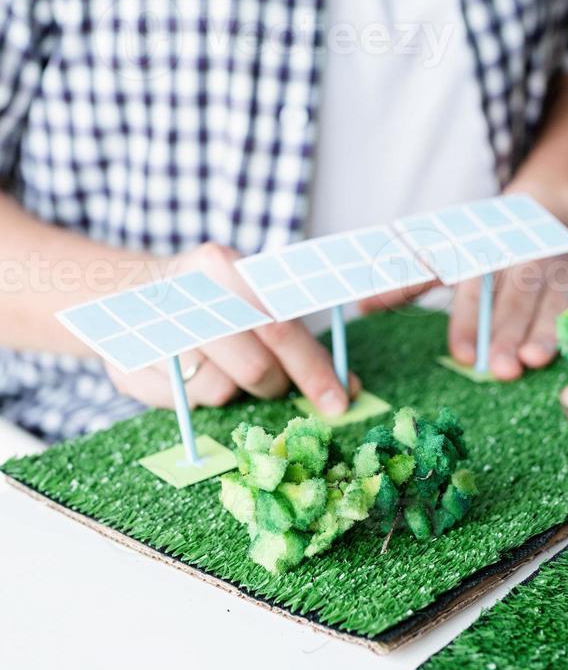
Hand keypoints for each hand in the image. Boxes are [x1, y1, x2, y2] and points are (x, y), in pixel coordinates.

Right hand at [105, 242, 359, 414]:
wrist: (116, 293)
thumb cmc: (202, 300)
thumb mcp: (244, 295)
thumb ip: (294, 337)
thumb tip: (349, 387)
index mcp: (221, 265)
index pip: (281, 325)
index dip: (314, 368)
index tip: (339, 400)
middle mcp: (184, 294)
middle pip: (256, 367)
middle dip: (273, 383)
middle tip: (271, 382)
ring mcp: (151, 331)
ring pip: (221, 390)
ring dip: (232, 388)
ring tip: (218, 362)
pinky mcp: (128, 366)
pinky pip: (186, 403)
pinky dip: (196, 394)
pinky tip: (186, 369)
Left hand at [361, 251, 567, 380]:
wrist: (548, 211)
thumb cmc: (486, 246)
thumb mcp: (448, 256)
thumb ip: (410, 281)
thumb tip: (360, 304)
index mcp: (482, 252)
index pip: (471, 289)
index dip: (466, 322)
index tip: (460, 355)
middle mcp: (518, 258)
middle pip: (511, 298)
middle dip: (504, 334)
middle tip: (499, 369)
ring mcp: (553, 266)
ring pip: (549, 299)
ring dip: (543, 331)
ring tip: (533, 361)